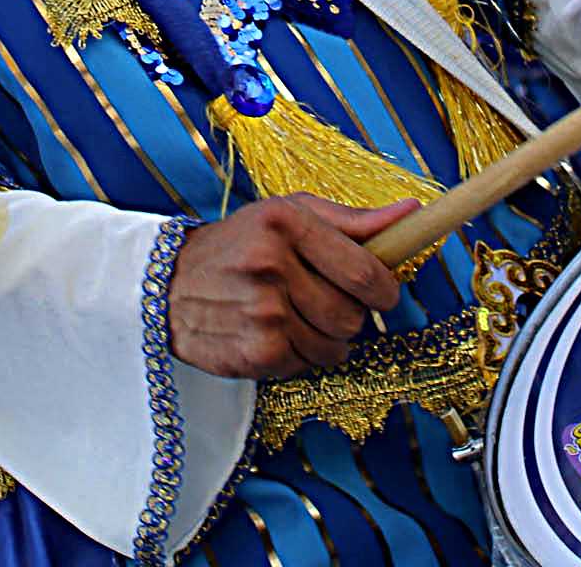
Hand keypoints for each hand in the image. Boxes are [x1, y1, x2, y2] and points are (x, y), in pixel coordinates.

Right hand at [167, 195, 410, 378]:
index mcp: (286, 223)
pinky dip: (298, 357)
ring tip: (296, 318)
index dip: (384, 290)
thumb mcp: (289, 214)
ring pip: (333, 348)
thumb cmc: (240, 244)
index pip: (364, 271)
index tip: (382, 293)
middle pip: (352, 315)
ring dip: (325, 340)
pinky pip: (305, 366)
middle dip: (349, 315)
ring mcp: (261, 312)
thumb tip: (412, 213)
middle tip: (323, 302)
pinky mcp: (253, 352)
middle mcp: (271, 265)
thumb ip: (353, 220)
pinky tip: (274, 335)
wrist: (168, 283)